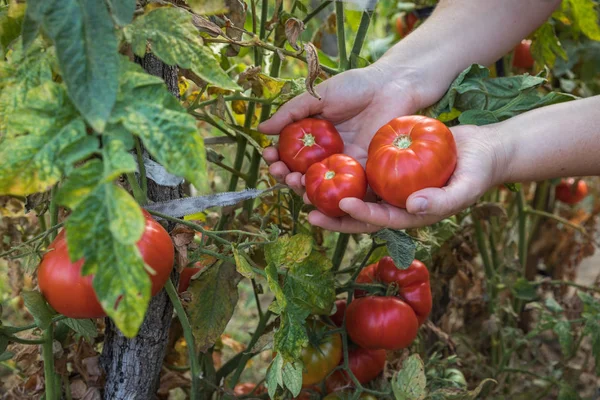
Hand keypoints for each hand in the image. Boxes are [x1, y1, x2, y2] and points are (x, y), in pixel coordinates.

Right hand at [260, 65, 421, 193]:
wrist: (391, 87)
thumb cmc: (355, 87)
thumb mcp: (318, 96)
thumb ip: (291, 113)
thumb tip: (261, 129)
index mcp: (313, 138)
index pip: (289, 154)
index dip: (276, 158)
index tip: (269, 156)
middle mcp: (326, 155)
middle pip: (301, 174)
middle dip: (286, 177)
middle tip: (281, 173)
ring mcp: (344, 165)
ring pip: (320, 185)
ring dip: (304, 189)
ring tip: (296, 183)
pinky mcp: (365, 172)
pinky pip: (346, 189)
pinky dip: (332, 196)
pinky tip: (320, 194)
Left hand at [307, 125, 507, 232]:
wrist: (483, 150)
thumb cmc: (478, 172)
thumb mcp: (465, 187)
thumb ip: (442, 200)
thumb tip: (413, 207)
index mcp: (409, 215)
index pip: (380, 219)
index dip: (360, 215)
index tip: (342, 204)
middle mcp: (394, 203)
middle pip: (358, 212)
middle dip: (332, 213)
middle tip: (306, 207)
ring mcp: (389, 185)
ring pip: (355, 190)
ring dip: (329, 191)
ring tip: (304, 183)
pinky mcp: (387, 167)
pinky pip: (362, 168)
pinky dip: (343, 166)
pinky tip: (323, 156)